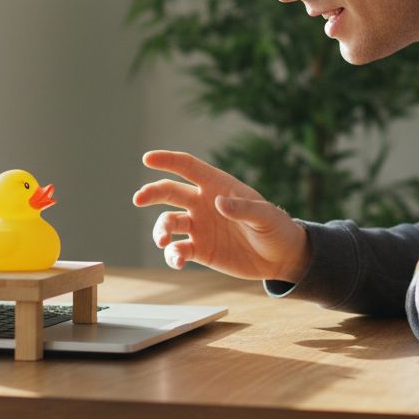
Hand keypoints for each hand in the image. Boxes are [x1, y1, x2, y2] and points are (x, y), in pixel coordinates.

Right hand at [133, 150, 309, 282]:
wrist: (281, 257)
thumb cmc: (276, 228)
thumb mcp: (265, 216)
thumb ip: (243, 208)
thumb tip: (218, 203)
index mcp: (218, 186)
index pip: (188, 168)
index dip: (168, 161)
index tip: (148, 159)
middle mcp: (203, 204)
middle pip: (170, 192)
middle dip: (152, 193)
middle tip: (138, 198)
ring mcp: (199, 227)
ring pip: (168, 223)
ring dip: (160, 230)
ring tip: (163, 241)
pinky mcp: (200, 251)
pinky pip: (178, 250)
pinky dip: (173, 255)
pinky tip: (177, 260)